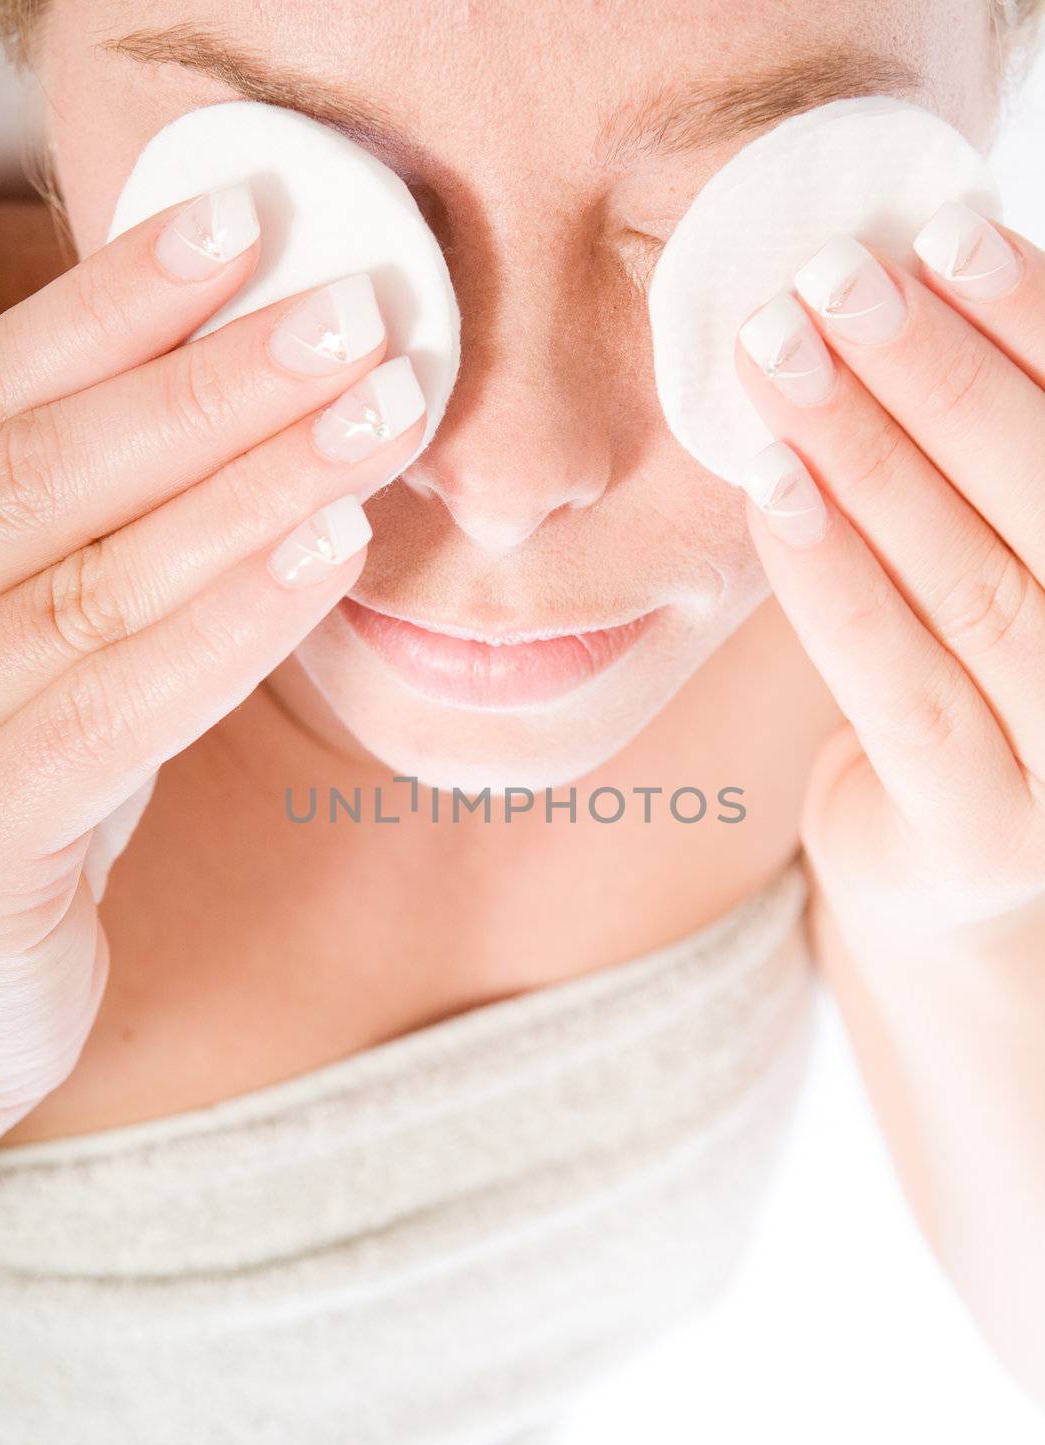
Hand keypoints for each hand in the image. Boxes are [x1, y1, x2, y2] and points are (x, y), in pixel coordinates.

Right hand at [0, 184, 425, 1152]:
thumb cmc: (6, 828)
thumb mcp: (47, 677)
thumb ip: (103, 568)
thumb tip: (252, 440)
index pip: (0, 403)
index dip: (117, 307)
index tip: (238, 224)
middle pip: (49, 470)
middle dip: (210, 381)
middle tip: (353, 308)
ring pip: (94, 578)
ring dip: (247, 484)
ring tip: (377, 411)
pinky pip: (112, 713)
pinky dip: (224, 626)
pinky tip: (325, 552)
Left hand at [732, 202, 1044, 935]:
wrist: (945, 866)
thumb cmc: (969, 678)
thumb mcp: (999, 555)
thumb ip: (985, 460)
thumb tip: (920, 272)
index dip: (1037, 325)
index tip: (945, 229)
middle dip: (937, 374)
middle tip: (831, 279)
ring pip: (974, 586)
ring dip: (871, 458)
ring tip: (781, 358)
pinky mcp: (982, 836)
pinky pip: (900, 689)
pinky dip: (837, 582)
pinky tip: (774, 491)